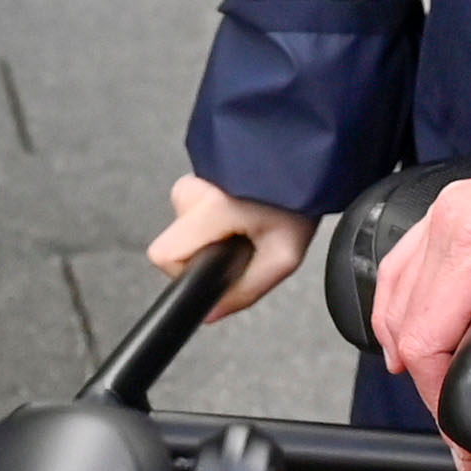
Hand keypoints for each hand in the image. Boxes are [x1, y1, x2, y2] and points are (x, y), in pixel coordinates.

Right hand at [149, 176, 313, 319]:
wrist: (307, 157)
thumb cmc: (298, 201)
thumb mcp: (282, 257)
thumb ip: (245, 291)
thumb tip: (210, 313)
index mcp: (212, 209)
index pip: (164, 255)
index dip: (188, 270)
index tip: (217, 263)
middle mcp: (196, 187)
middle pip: (176, 240)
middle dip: (205, 248)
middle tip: (243, 238)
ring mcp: (195, 174)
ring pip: (185, 221)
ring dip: (212, 229)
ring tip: (248, 220)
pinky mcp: (200, 169)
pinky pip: (195, 205)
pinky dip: (215, 212)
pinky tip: (242, 206)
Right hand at [368, 140, 470, 467]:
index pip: (426, 339)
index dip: (440, 404)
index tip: (467, 444)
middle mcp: (457, 216)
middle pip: (405, 321)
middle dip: (425, 386)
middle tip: (460, 431)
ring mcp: (455, 206)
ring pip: (397, 292)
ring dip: (406, 347)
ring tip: (440, 394)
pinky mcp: (464, 204)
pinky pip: (409, 262)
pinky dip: (405, 305)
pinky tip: (418, 334)